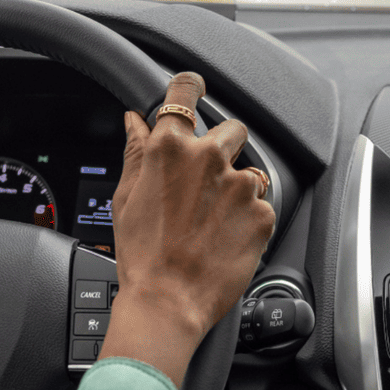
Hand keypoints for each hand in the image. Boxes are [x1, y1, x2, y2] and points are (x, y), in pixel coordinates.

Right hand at [97, 72, 275, 388]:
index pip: (185, 92)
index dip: (190, 87)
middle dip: (223, 147)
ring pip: (249, 170)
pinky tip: (226, 239)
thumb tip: (134, 121)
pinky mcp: (263, 212)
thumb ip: (137, 152)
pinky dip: (249, 219)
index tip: (195, 89)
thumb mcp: (126, 198)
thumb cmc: (142, 256)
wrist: (169, 302)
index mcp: (170, 148)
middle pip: (231, 128)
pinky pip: (261, 204)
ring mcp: (240, 185)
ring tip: (214, 222)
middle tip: (206, 183)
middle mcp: (208, 158)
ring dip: (237, 187)